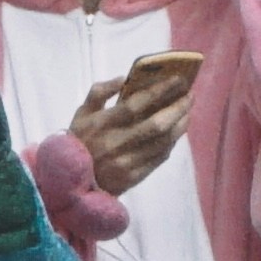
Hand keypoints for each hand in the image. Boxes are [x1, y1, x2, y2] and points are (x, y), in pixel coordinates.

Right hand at [69, 63, 194, 194]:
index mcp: (100, 124)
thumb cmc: (79, 141)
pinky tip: (176, 131)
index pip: (135, 104)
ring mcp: (126, 162)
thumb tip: (123, 79)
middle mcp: (115, 143)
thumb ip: (98, 92)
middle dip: (177, 108)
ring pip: (163, 141)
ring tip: (187, 111)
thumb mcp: (80, 114)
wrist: (71, 181)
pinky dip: (171, 142)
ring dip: (180, 124)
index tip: (177, 79)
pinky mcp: (133, 177)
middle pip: (156, 124)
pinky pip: (160, 157)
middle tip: (189, 95)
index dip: (159, 91)